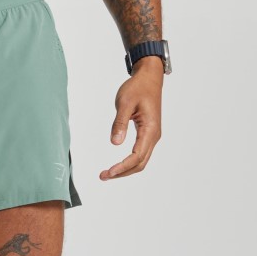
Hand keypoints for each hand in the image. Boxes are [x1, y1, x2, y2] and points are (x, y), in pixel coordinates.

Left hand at [100, 56, 162, 180]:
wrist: (149, 78)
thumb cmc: (138, 88)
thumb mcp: (125, 102)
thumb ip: (120, 123)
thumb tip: (115, 143)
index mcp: (150, 129)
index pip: (137, 156)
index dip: (123, 167)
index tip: (109, 172)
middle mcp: (153, 136)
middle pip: (139, 164)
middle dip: (122, 173)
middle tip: (103, 176)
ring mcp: (152, 136)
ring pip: (140, 161)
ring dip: (125, 170)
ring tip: (107, 174)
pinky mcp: (147, 135)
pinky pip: (139, 155)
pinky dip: (128, 163)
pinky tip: (116, 166)